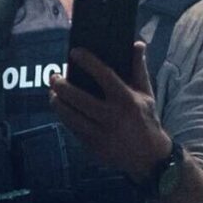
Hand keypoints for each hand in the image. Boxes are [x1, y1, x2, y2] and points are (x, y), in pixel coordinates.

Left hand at [49, 41, 170, 182]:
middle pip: (78, 97)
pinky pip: (73, 129)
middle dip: (61, 85)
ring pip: (70, 115)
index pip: (104, 75)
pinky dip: (65, 117)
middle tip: (53, 77)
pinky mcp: (94, 147)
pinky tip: (62, 109)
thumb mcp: (146, 94)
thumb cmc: (146, 119)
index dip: (88, 62)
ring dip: (57, 102)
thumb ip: (138, 69)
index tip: (74, 52)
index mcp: (127, 100)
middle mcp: (113, 117)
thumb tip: (137, 44)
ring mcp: (102, 134)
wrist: (149, 158)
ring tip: (53, 93)